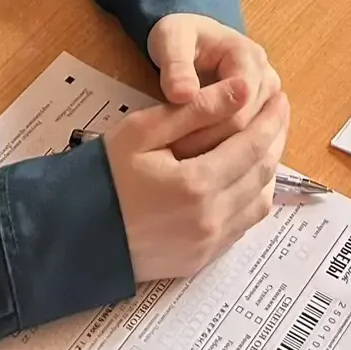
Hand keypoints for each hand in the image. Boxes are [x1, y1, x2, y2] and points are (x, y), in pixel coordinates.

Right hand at [105, 79, 288, 282]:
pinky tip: (246, 178)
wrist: (71, 233)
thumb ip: (197, 109)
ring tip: (265, 142)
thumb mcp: (144, 130)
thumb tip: (243, 89)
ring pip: (259, 202)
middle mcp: (210, 219)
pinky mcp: (200, 260)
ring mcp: (207, 245)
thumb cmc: (103, 175)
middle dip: (275, 138)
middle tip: (278, 112)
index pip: (253, 146)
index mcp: (196, 184)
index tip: (279, 97)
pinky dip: (252, 198)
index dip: (271, 118)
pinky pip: (242, 226)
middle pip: (262, 173)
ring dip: (268, 170)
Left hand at [150, 14, 282, 156]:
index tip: (174, 144)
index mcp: (249, 58)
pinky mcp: (262, 114)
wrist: (190, 36)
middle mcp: (266, 79)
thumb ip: (175, 65)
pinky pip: (253, 143)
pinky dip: (229, 158)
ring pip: (252, 140)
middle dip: (212, 147)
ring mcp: (268, 98)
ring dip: (220, 156)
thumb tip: (183, 94)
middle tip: (176, 160)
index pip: (239, 109)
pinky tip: (202, 166)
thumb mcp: (170, 39)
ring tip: (184, 165)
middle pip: (248, 128)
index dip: (207, 131)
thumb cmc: (181, 37)